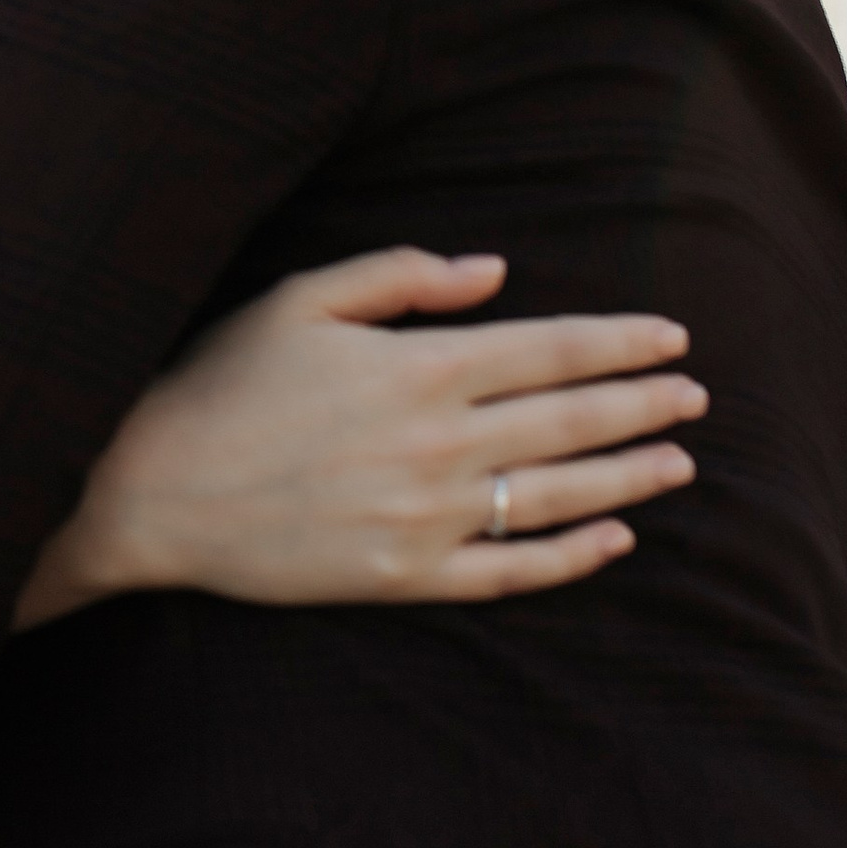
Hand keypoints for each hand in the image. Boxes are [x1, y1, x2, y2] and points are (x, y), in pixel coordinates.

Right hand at [13, 247, 704, 625]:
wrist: (150, 490)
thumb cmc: (220, 382)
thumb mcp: (300, 296)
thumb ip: (402, 275)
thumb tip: (497, 271)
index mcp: (420, 366)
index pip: (553, 349)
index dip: (623, 342)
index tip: (674, 338)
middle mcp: (439, 443)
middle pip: (572, 420)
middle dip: (643, 404)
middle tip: (696, 396)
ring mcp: (428, 516)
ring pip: (558, 495)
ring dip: (629, 476)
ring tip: (677, 462)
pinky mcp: (406, 576)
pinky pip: (511, 570)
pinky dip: (572, 555)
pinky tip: (614, 539)